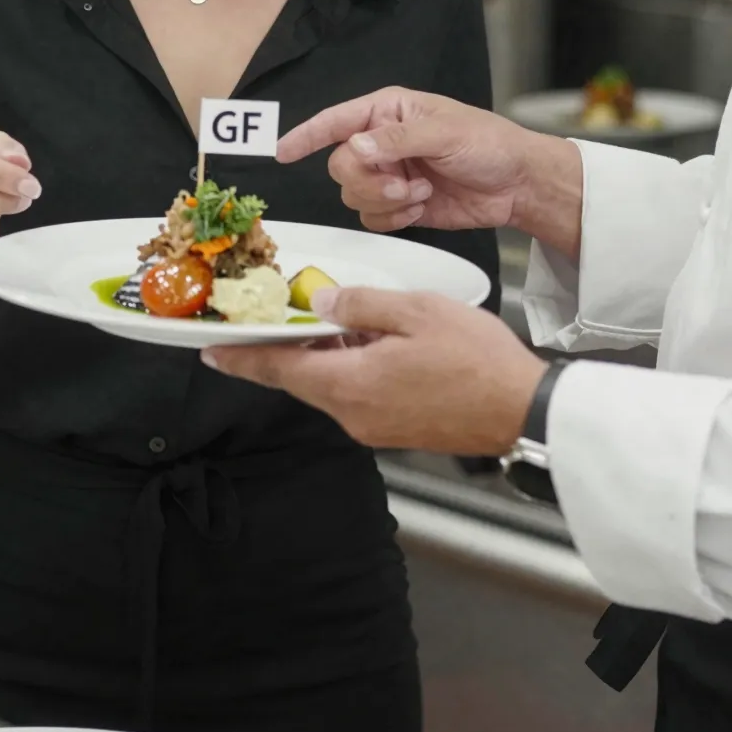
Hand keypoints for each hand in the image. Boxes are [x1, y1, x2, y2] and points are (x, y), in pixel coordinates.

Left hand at [205, 287, 547, 456]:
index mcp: (349, 385)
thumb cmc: (477, 362)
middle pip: (303, 378)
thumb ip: (363, 304)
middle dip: (285, 349)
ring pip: (333, 385)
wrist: (522, 412)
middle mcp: (354, 414)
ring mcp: (376, 427)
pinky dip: (353, 369)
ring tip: (330, 323)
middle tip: (271, 320)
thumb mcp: (416, 312)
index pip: (278, 370)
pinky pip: (359, 395)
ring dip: (324, 357)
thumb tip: (326, 301)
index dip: (239, 359)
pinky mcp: (398, 429)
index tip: (210, 352)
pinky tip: (371, 345)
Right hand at [280, 87, 581, 246]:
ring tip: (421, 194)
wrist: (516, 184)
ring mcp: (389, 174)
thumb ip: (398, 140)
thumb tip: (355, 148)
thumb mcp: (445, 133)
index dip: (306, 135)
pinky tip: (422, 208)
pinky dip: (394, 218)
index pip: (336, 121)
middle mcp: (382, 142)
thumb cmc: (488, 144)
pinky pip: (371, 217)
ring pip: (352, 195)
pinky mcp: (399, 204)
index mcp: (389, 111)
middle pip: (340, 166)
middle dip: (368, 181)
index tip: (281, 152)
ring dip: (385, 201)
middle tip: (403, 184)